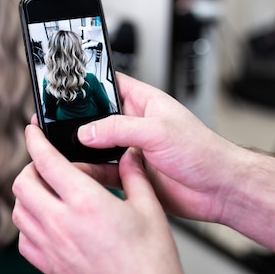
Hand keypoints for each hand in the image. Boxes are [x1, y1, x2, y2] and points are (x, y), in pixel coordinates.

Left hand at [12, 124, 187, 273]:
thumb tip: (130, 156)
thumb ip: (134, 176)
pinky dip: (28, 224)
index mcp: (85, 202)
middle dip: (31, 166)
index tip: (32, 130)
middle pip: (23, 183)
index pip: (46, 160)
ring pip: (19, 210)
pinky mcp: (49, 266)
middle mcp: (61, 222)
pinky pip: (23, 239)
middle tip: (47, 164)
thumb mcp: (150, 209)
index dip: (35, 139)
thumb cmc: (150, 262)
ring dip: (28, 194)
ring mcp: (51, 246)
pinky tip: (47, 221)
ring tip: (48, 191)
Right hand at [77, 73, 246, 222]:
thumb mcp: (158, 130)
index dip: (88, 84)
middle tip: (55, 124)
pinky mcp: (131, 174)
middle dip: (77, 122)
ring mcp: (132, 150)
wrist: (219, 189)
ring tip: (61, 150)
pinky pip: (103, 172)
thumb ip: (119, 128)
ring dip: (81, 150)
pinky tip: (79, 172)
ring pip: (96, 147)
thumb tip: (87, 131)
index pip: (110, 85)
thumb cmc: (203, 152)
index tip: (65, 89)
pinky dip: (89, 173)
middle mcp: (136, 124)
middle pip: (96, 118)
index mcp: (145, 102)